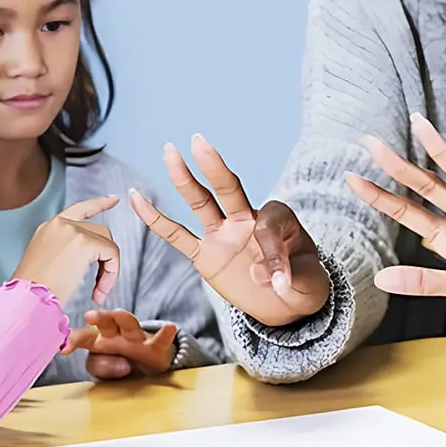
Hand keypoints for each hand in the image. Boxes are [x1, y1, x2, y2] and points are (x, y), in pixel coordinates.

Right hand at [12, 196, 119, 304]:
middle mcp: (60, 224)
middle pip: (99, 231)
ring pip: (107, 243)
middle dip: (105, 256)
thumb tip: (86, 257)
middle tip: (100, 284)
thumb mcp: (45, 262)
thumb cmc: (33, 292)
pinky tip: (99, 292)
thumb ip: (64, 251)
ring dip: (108, 268)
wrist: (26, 299)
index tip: (114, 200)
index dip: (99, 203)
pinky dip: (111, 274)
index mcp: (49, 227)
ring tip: (98, 292)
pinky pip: (111, 254)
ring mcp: (73, 230)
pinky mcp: (85, 242)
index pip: (80, 209)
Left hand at [60, 309, 177, 378]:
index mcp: (99, 339)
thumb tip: (120, 365)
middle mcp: (117, 335)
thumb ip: (101, 366)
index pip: (84, 337)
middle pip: (107, 323)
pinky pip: (160, 341)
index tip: (62, 347)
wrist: (147, 366)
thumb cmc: (118, 361)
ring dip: (124, 318)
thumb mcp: (103, 366)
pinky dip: (165, 335)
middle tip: (89, 315)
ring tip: (120, 313)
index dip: (73, 340)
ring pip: (130, 325)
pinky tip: (170, 328)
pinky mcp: (155, 347)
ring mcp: (137, 339)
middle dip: (99, 318)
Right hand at [130, 135, 329, 326]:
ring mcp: (223, 234)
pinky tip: (137, 200)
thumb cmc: (301, 286)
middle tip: (199, 141)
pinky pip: (177, 236)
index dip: (273, 250)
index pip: (268, 222)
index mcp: (278, 219)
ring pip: (200, 202)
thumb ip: (289, 277)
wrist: (285, 305)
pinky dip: (156, 220)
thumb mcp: (308, 285)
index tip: (279, 280)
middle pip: (228, 188)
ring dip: (185, 179)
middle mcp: (246, 219)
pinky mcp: (205, 255)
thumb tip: (264, 278)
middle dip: (214, 167)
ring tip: (169, 152)